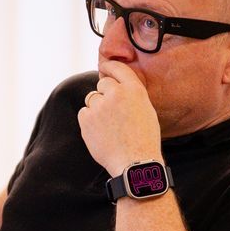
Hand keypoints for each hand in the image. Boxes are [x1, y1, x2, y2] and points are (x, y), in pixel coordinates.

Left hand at [77, 61, 162, 178]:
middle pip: (102, 83)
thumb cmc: (144, 140)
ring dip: (97, 108)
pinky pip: (83, 113)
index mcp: (134, 90)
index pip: (118, 68)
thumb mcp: (146, 110)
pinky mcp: (87, 119)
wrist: (134, 163)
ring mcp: (100, 106)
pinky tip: (101, 132)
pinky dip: (89, 121)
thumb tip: (114, 86)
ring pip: (92, 99)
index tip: (105, 68)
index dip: (109, 67)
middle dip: (105, 93)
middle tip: (112, 112)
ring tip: (109, 126)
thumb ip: (131, 95)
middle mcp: (116, 93)